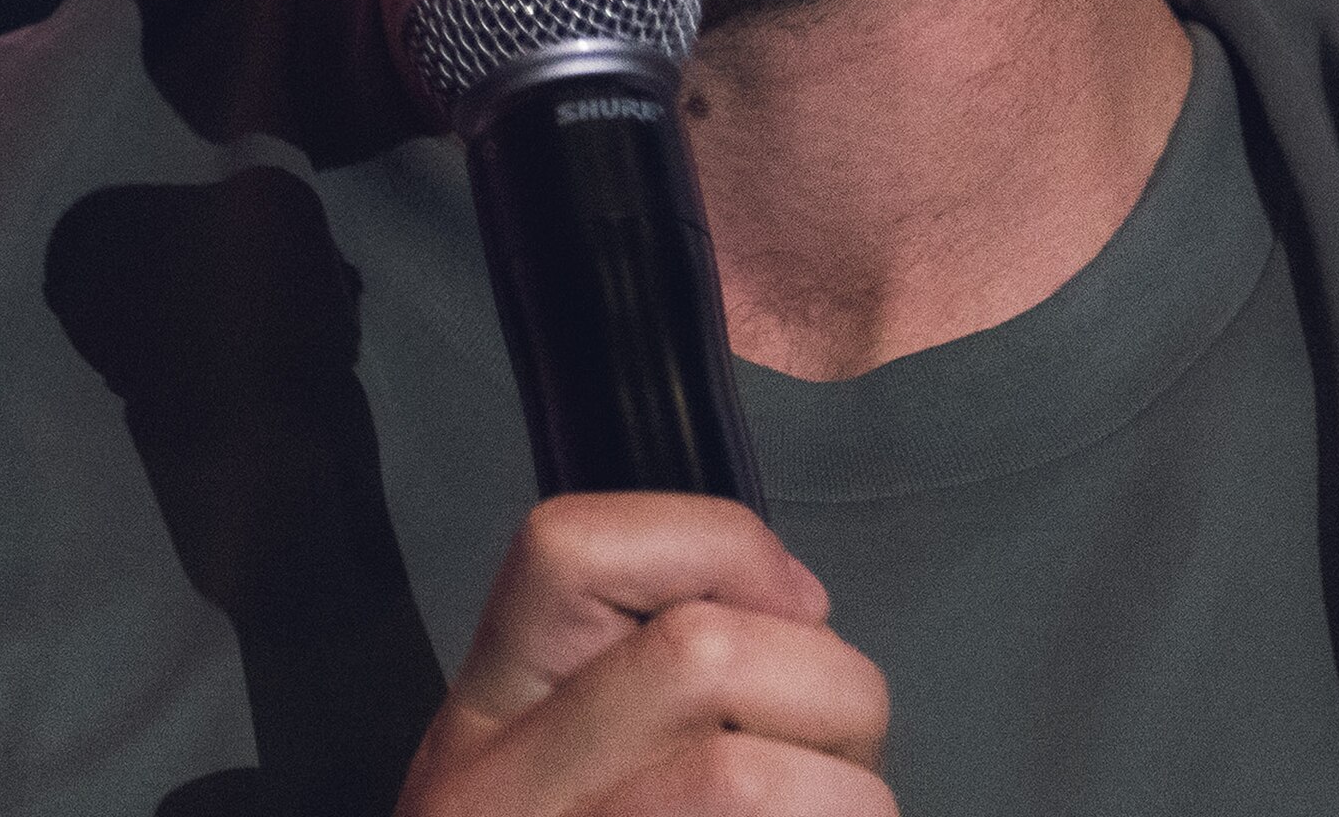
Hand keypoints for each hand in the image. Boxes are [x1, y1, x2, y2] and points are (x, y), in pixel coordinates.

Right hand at [395, 492, 894, 814]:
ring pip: (755, 782)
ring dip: (856, 807)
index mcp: (482, 733)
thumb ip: (648, 682)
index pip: (566, 549)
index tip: (789, 610)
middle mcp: (497, 807)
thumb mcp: (556, 778)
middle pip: (703, 653)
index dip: (717, 547)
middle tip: (843, 763)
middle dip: (833, 692)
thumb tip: (797, 607)